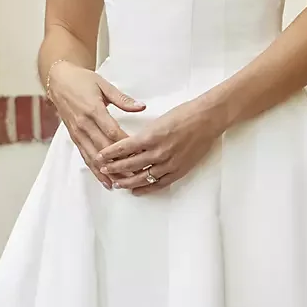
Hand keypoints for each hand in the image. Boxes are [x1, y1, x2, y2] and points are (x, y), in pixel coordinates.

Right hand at [48, 62, 144, 187]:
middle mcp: (83, 124)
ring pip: (93, 157)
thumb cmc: (82, 81)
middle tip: (135, 174)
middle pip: (103, 148)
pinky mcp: (74, 137)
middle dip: (119, 162)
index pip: (112, 132)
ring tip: (121, 184)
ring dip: (107, 171)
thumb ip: (123, 99)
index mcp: (92, 110)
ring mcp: (78, 133)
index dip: (125, 144)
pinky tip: (105, 180)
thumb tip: (141, 106)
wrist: (58, 81)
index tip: (139, 152)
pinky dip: (95, 170)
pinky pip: (85, 156)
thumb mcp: (103, 85)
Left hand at [95, 98, 224, 193]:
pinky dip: (146, 189)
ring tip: (116, 183)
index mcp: (150, 136)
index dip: (109, 154)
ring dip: (127, 182)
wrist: (207, 119)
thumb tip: (130, 146)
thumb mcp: (158, 121)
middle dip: (114, 169)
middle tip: (103, 170)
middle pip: (129, 165)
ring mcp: (169, 163)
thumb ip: (144, 135)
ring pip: (142, 177)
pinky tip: (136, 191)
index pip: (123, 148)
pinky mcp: (178, 170)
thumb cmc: (184, 114)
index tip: (100, 157)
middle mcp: (158, 152)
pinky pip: (158, 184)